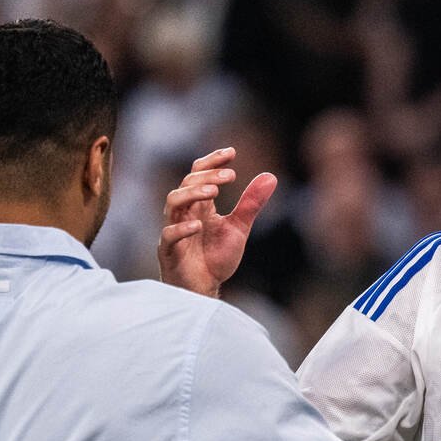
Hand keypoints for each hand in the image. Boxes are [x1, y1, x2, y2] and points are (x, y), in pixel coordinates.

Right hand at [158, 146, 278, 296]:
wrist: (205, 289)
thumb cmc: (216, 257)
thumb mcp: (238, 228)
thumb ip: (251, 204)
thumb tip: (271, 177)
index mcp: (199, 205)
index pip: (199, 173)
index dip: (213, 161)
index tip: (232, 152)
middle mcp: (184, 213)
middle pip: (187, 183)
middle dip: (208, 175)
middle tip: (230, 175)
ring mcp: (174, 230)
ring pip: (172, 202)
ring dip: (192, 194)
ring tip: (213, 192)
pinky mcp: (169, 251)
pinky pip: (169, 235)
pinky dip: (182, 228)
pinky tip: (198, 226)